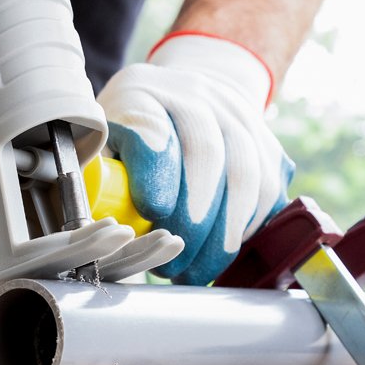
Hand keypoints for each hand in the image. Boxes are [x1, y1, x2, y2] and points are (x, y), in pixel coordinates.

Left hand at [97, 33, 293, 284]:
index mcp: (141, 93)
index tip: (151, 212)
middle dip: (191, 218)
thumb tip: (96, 225)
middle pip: (206, 153)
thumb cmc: (129, 135)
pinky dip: (245, 228)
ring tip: (194, 271)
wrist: (187, 98)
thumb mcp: (100, 145)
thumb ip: (96, 178)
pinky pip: (268, 191)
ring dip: (221, 234)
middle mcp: (195, 96)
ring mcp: (238, 118)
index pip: (153, 128)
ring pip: (245, 175)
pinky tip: (220, 252)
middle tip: (172, 263)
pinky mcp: (268, 146)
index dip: (155, 172)